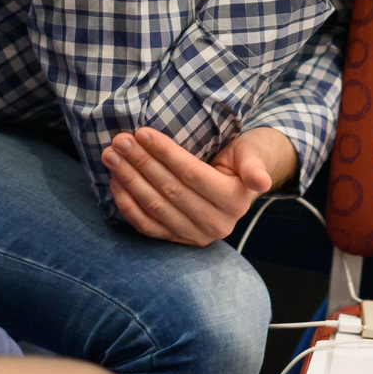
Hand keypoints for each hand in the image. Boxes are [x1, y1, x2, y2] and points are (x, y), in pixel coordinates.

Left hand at [103, 127, 288, 245]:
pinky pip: (148, 226)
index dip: (165, 153)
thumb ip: (254, 167)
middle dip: (140, 164)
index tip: (142, 133)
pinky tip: (115, 183)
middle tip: (119, 142)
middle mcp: (215, 225)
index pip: (191, 174)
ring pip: (155, 208)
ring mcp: (195, 236)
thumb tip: (260, 182)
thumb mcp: (253, 155)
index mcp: (234, 202)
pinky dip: (128, 205)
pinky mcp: (178, 240)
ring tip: (111, 156)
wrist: (242, 183)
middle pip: (169, 191)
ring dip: (129, 181)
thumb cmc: (245, 158)